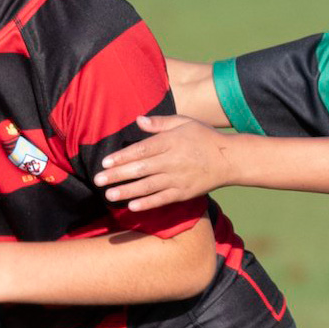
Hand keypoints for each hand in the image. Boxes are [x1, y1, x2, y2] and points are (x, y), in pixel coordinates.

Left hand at [94, 114, 233, 210]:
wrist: (229, 159)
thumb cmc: (203, 137)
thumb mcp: (184, 122)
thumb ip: (160, 123)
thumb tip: (138, 120)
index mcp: (171, 142)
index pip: (141, 150)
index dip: (122, 157)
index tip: (105, 163)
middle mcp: (172, 161)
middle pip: (141, 169)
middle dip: (118, 175)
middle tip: (98, 181)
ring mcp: (178, 179)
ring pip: (148, 186)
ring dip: (127, 191)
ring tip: (109, 195)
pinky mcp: (184, 193)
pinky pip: (163, 199)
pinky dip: (148, 204)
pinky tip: (132, 207)